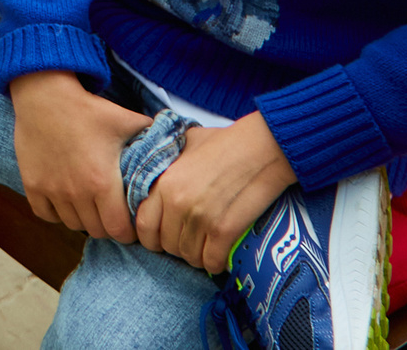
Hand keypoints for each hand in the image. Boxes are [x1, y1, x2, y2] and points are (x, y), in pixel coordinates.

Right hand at [10, 70, 154, 243]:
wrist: (45, 96)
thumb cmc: (90, 110)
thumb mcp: (127, 121)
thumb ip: (156, 138)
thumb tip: (185, 143)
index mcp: (103, 182)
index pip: (120, 231)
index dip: (129, 230)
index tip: (131, 220)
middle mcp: (77, 192)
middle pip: (98, 231)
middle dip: (109, 225)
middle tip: (113, 211)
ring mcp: (52, 190)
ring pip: (73, 225)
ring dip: (84, 218)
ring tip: (91, 204)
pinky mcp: (32, 185)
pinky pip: (46, 215)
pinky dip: (57, 212)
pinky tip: (66, 198)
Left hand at [135, 113, 293, 272]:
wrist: (262, 148)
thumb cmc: (224, 143)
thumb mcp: (184, 143)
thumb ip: (165, 161)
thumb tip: (152, 166)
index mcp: (163, 183)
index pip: (144, 226)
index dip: (152, 236)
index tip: (163, 236)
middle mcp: (177, 203)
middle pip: (167, 245)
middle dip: (178, 246)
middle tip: (191, 240)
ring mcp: (200, 218)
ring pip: (189, 256)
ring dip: (197, 256)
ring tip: (207, 245)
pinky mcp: (224, 230)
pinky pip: (211, 261)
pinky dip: (215, 263)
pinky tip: (220, 254)